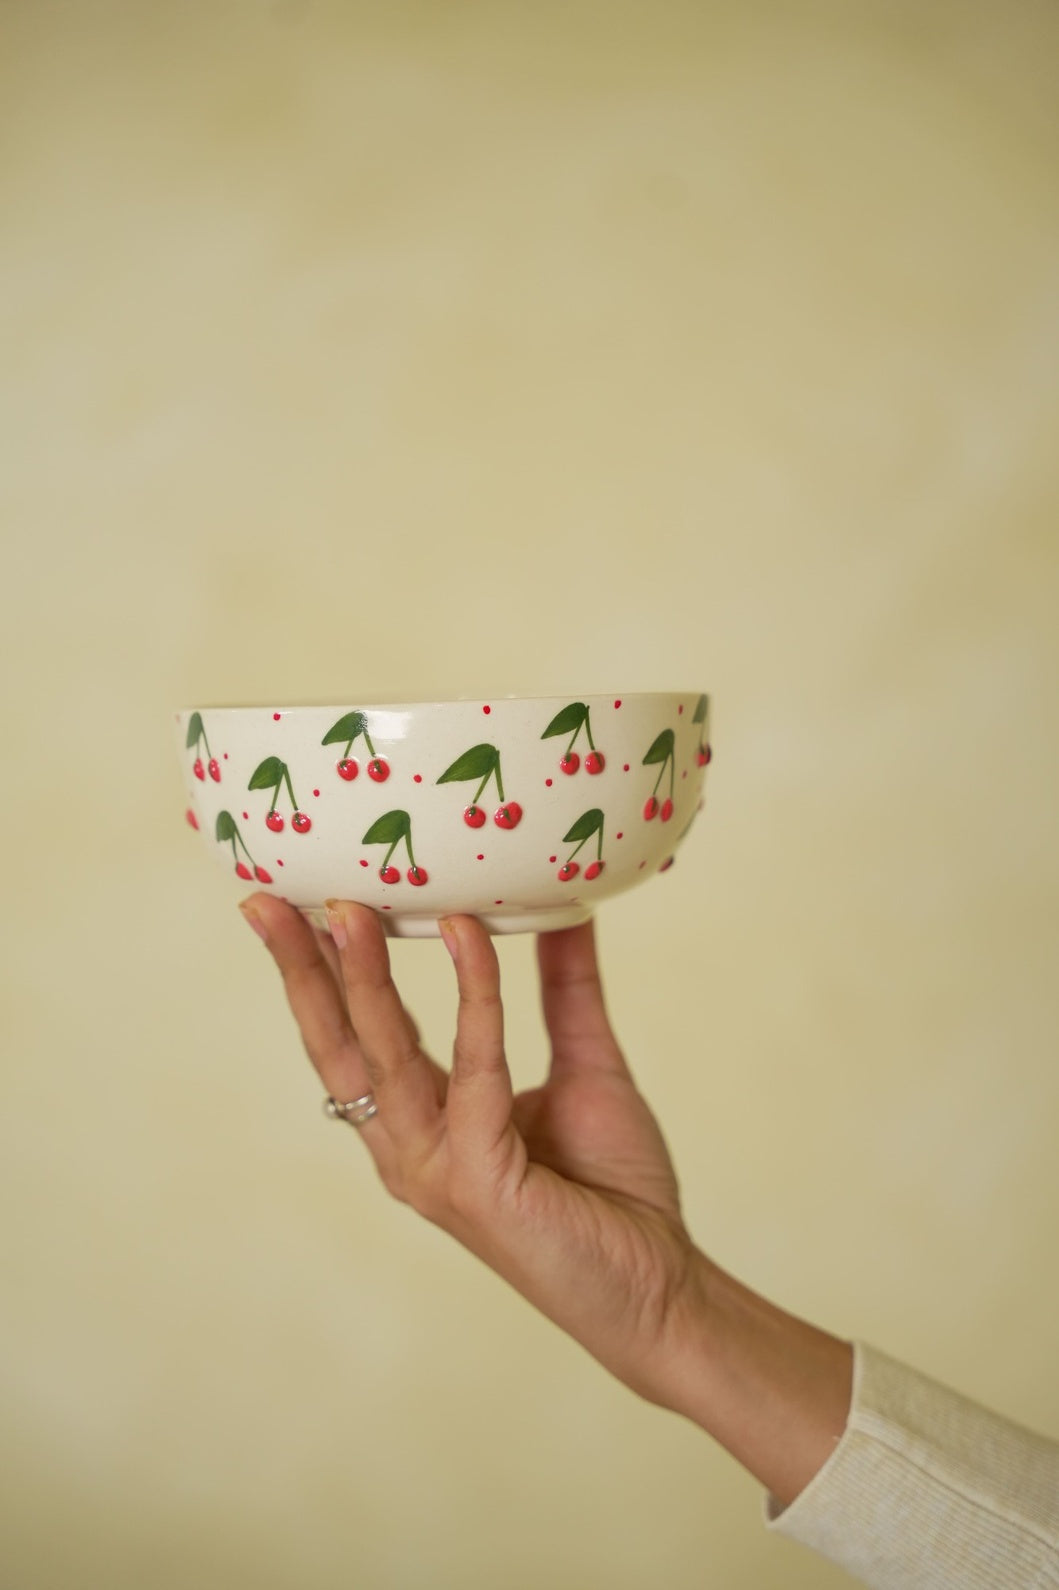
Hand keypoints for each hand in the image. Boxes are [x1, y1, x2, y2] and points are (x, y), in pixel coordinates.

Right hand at [239, 895, 852, 1503]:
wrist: (662, 1287)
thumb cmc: (613, 1190)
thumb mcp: (585, 1064)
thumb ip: (563, 990)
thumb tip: (563, 907)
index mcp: (420, 1124)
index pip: (353, 1037)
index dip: (318, 973)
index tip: (296, 901)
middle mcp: (410, 1148)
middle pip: (337, 1046)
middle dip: (299, 970)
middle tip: (268, 899)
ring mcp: (436, 1167)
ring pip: (382, 1056)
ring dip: (361, 976)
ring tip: (347, 907)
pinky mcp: (478, 1179)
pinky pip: (473, 1069)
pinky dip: (473, 997)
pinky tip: (467, 935)